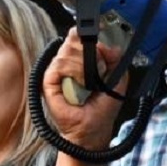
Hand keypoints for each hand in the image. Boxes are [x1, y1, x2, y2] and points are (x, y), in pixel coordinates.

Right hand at [41, 29, 126, 151]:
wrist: (93, 130)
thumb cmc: (102, 108)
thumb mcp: (118, 79)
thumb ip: (115, 58)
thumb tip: (106, 44)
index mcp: (79, 60)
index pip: (76, 37)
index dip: (85, 35)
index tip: (95, 39)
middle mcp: (66, 64)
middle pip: (71, 40)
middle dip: (87, 50)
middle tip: (97, 66)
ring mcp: (56, 73)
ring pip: (66, 51)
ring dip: (82, 64)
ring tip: (89, 80)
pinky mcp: (48, 84)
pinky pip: (58, 66)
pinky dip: (72, 70)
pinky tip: (80, 81)